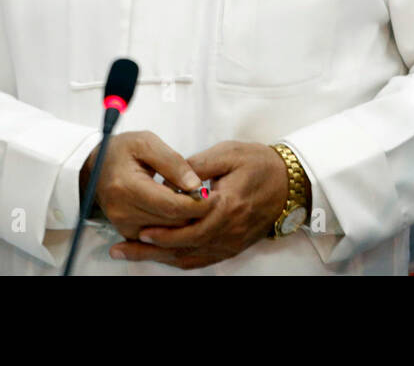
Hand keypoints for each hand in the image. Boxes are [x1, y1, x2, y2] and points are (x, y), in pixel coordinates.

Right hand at [82, 131, 206, 242]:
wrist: (97, 167)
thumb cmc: (123, 150)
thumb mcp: (146, 142)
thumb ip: (172, 162)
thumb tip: (195, 185)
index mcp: (126, 187)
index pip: (171, 206)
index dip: (197, 204)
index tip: (214, 195)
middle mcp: (122, 211)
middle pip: (172, 223)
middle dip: (195, 213)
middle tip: (211, 198)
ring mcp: (123, 225)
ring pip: (169, 232)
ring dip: (186, 219)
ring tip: (197, 201)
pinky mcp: (127, 232)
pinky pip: (159, 236)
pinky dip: (174, 225)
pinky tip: (181, 209)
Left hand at [111, 141, 288, 270]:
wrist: (290, 182)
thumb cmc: (260, 163)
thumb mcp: (228, 153)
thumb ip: (198, 165)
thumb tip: (171, 179)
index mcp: (228, 206)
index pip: (191, 227)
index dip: (165, 232)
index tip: (141, 230)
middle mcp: (229, 230)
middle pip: (185, 247)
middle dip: (152, 250)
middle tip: (123, 248)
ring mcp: (232, 242)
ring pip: (191, 257)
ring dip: (160, 258)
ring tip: (132, 254)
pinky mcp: (233, 247)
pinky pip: (203, 260)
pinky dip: (180, 260)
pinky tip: (161, 258)